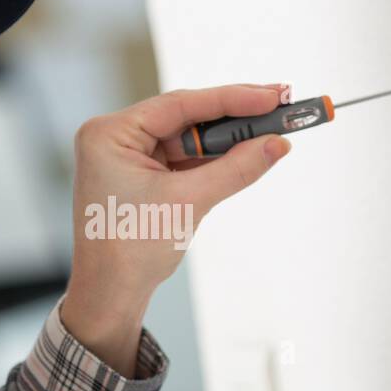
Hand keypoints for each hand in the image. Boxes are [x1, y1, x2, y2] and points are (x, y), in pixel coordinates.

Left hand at [61, 83, 293, 374]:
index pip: (180, 105)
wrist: (111, 295)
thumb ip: (235, 168)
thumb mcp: (189, 203)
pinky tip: (246, 152)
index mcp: (110, 134)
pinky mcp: (141, 175)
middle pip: (186, 117)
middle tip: (281, 105)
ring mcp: (127, 156)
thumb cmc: (133, 250)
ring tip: (272, 130)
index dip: (231, 98)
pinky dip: (214, 159)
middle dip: (234, 116)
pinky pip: (185, 159)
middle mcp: (115, 138)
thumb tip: (277, 144)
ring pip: (189, 138)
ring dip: (228, 139)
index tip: (272, 96)